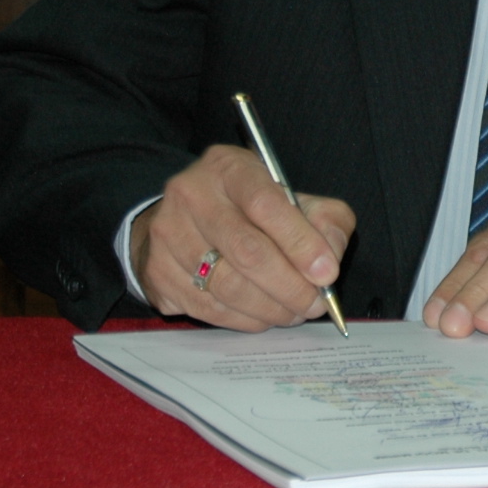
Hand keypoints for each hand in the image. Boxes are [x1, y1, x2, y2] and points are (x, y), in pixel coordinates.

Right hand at [131, 144, 354, 330]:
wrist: (183, 219)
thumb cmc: (249, 208)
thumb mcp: (292, 197)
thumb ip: (324, 219)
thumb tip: (330, 259)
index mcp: (229, 168)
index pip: (265, 204)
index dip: (300, 242)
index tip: (327, 273)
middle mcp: (191, 195)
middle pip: (246, 250)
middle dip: (290, 286)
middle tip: (315, 304)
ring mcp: (168, 234)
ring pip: (227, 286)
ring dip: (270, 308)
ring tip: (294, 312)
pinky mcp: (157, 271)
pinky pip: (208, 308)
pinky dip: (244, 319)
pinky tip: (264, 315)